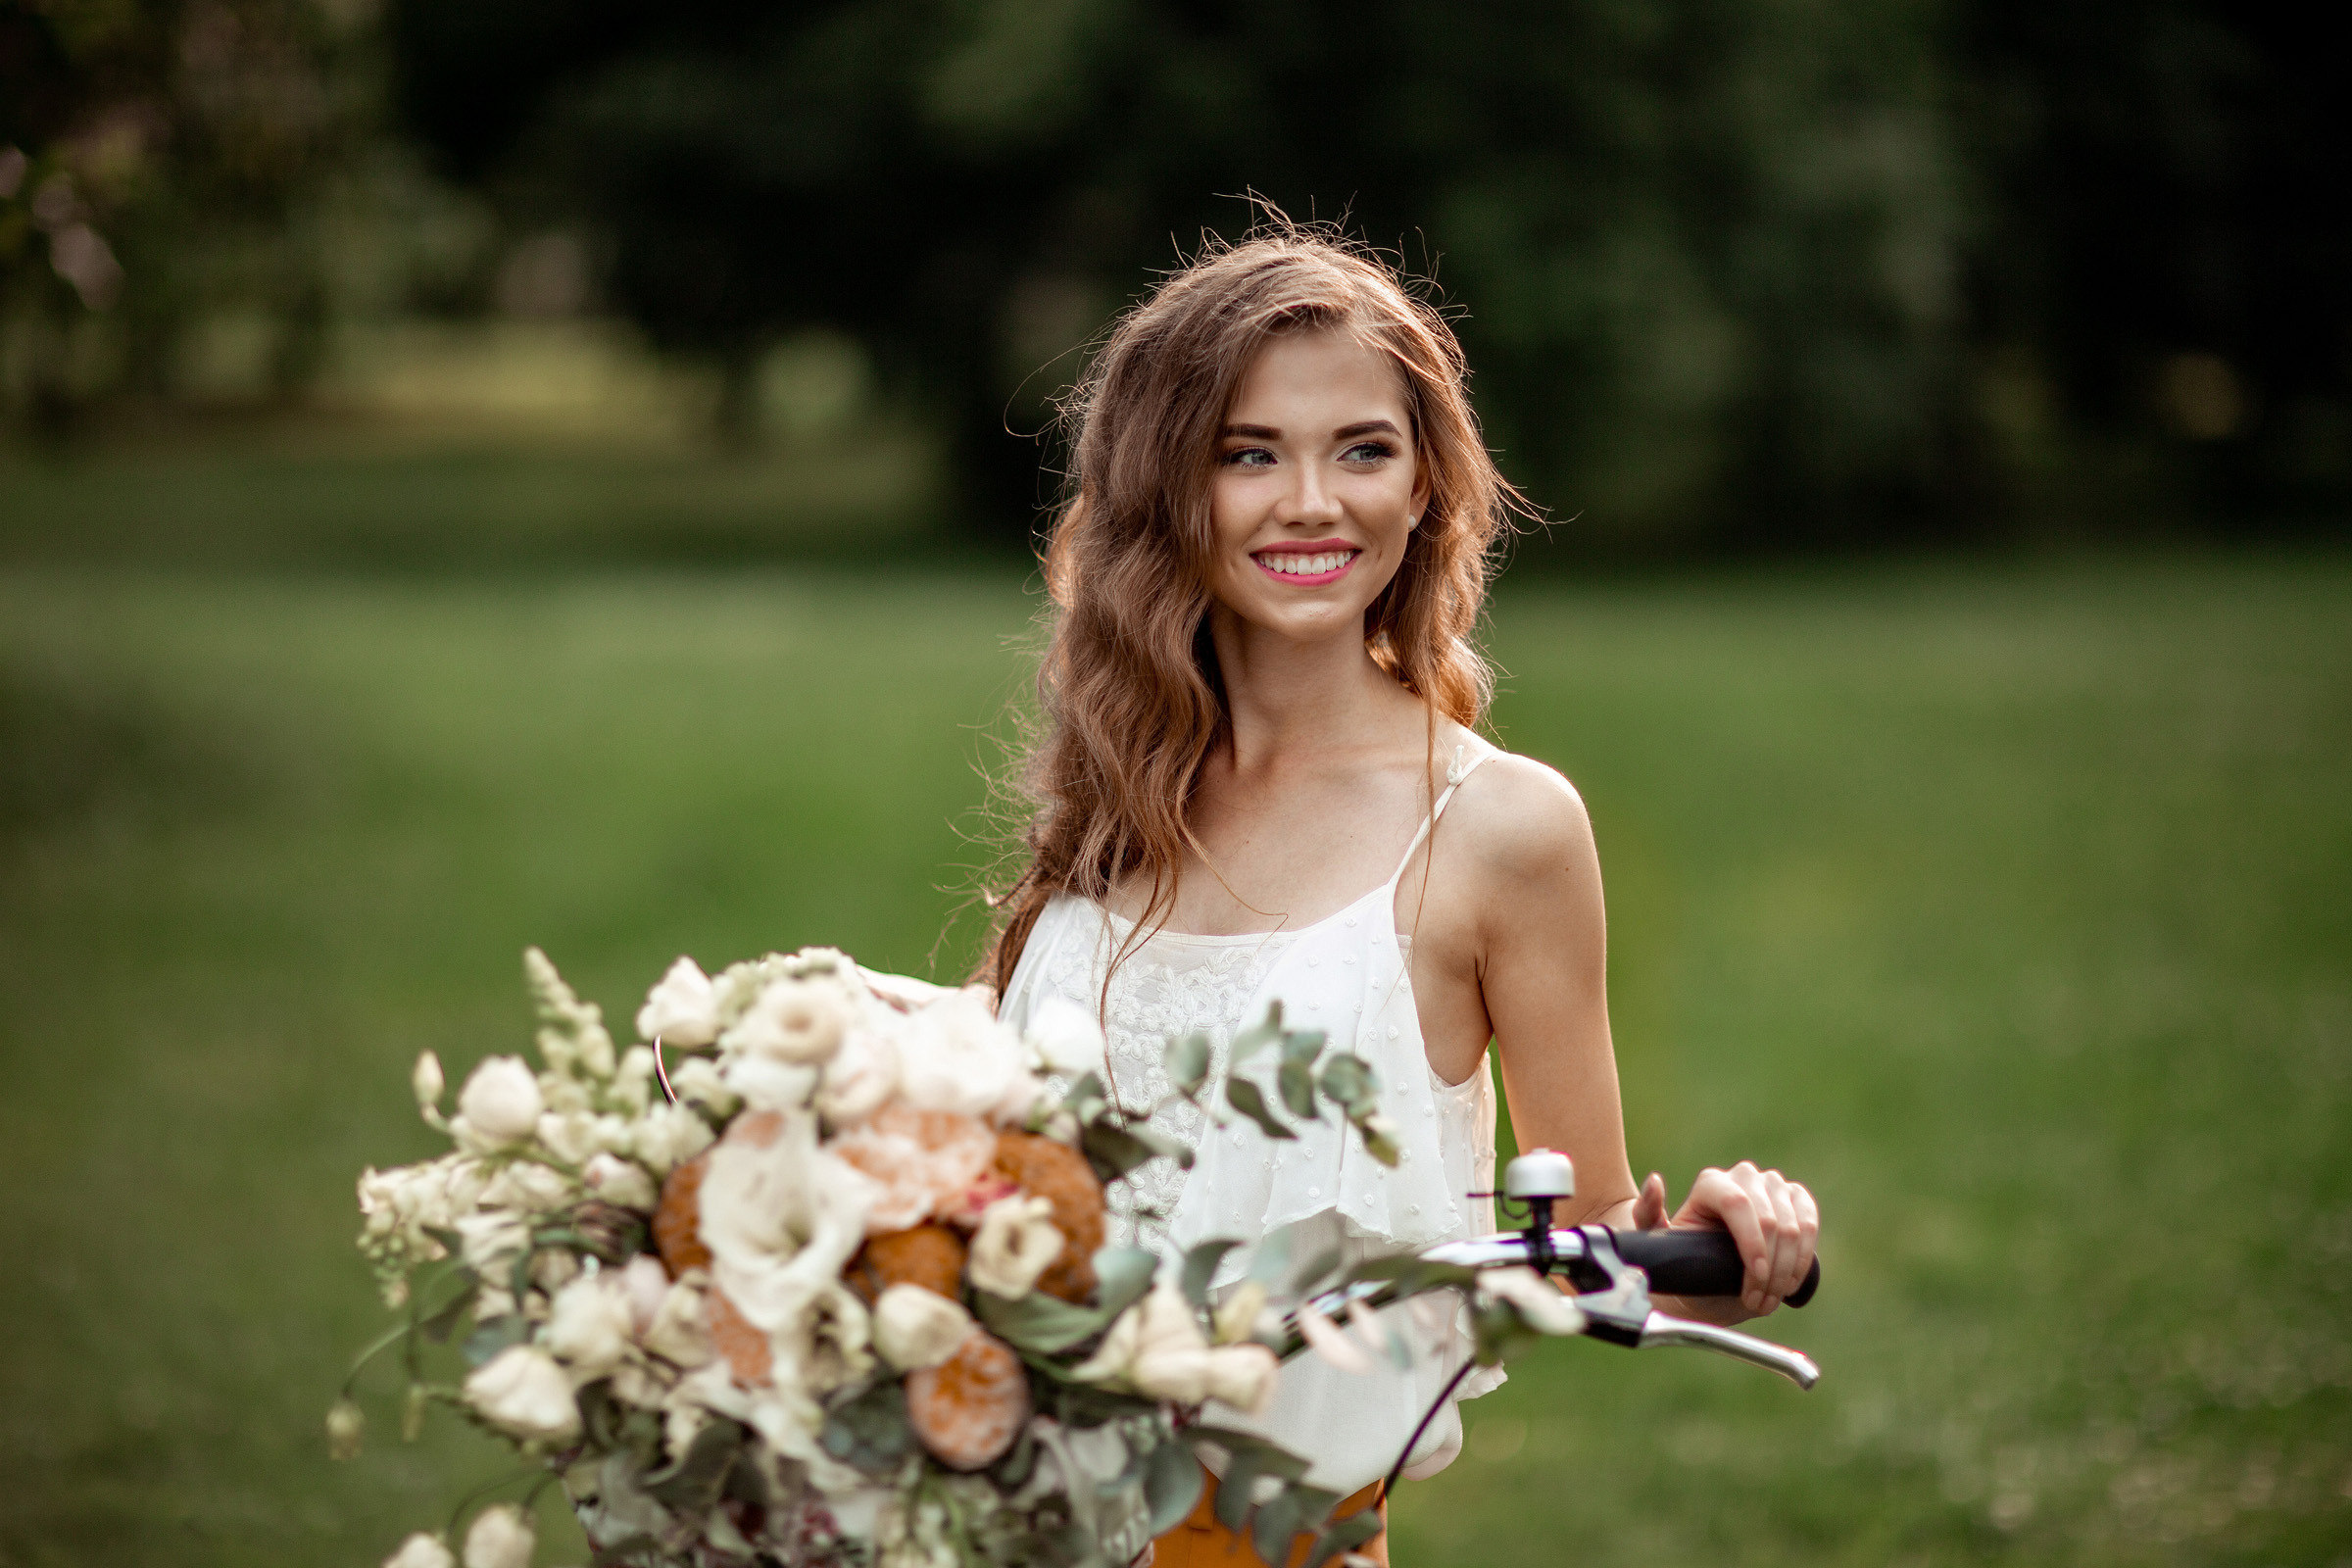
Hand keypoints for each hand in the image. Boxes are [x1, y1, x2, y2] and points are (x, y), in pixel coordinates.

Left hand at [1631, 1162, 1818, 1322]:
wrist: (1707, 1273)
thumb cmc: (1682, 1259)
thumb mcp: (1658, 1242)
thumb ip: (1646, 1213)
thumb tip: (1655, 1181)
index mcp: (1710, 1184)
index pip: (1737, 1204)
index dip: (1751, 1242)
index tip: (1755, 1277)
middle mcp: (1743, 1177)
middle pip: (1769, 1218)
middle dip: (1769, 1268)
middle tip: (1757, 1302)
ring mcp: (1772, 1186)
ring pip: (1793, 1224)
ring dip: (1786, 1270)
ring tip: (1769, 1299)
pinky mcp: (1796, 1199)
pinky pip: (1810, 1222)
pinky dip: (1803, 1256)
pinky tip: (1789, 1282)